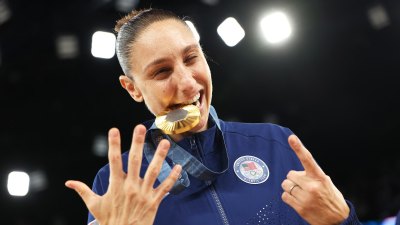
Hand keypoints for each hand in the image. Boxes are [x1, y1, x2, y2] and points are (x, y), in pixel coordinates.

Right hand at [65, 125, 181, 224]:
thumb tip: (68, 183)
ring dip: (159, 156)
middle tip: (140, 127)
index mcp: (116, 185)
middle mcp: (130, 187)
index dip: (113, 144)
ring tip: (165, 142)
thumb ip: (83, 191)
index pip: (113, 160)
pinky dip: (173, 177)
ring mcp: (144, 193)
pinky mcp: (154, 201)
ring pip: (153, 171)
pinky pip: (166, 187)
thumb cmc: (109, 221)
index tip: (114, 130)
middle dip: (137, 143)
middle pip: (134, 161)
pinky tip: (178, 166)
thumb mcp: (94, 205)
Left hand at [281, 135, 349, 224]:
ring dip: (291, 188)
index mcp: (320, 177)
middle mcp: (312, 186)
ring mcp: (305, 197)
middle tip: (303, 185)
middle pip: (290, 174)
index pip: (307, 159)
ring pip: (286, 185)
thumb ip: (313, 175)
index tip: (291, 138)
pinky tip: (298, 200)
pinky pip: (284, 196)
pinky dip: (288, 197)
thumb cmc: (331, 198)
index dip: (299, 147)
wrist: (338, 220)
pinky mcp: (300, 208)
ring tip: (301, 193)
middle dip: (294, 179)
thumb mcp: (327, 183)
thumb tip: (298, 172)